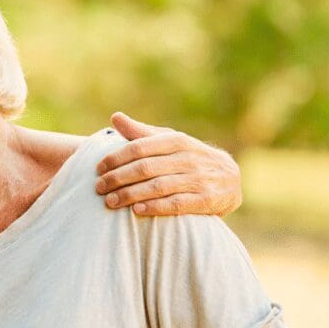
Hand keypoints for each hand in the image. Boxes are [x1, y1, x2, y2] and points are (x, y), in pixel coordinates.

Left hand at [95, 112, 241, 216]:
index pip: (140, 147)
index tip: (98, 168)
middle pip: (145, 168)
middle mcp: (188, 158)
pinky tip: (136, 210)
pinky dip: (155, 207)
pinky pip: (177, 204)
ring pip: (158, 186)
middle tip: (98, 187)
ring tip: (110, 202)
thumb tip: (114, 117)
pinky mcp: (206, 200)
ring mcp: (198, 179)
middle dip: (118, 178)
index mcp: (177, 141)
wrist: (230, 179)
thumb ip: (142, 133)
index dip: (116, 158)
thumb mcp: (169, 141)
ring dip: (130, 195)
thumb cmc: (189, 157)